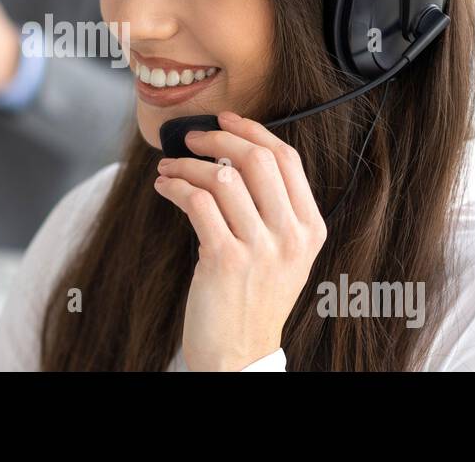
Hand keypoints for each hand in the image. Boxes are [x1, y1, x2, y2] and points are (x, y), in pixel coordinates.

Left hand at [153, 111, 326, 370]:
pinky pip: (197, 202)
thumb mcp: (282, 255)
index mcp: (309, 229)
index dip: (253, 131)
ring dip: (187, 165)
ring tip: (168, 169)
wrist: (238, 355)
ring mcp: (260, 249)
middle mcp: (290, 236)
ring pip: (222, 177)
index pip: (287, 159)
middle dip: (218, 137)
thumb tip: (232, 155)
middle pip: (257, 159)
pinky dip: (175, 186)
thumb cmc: (252, 300)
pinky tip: (164, 188)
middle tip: (191, 139)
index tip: (226, 119)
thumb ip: (272, 210)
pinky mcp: (225, 260)